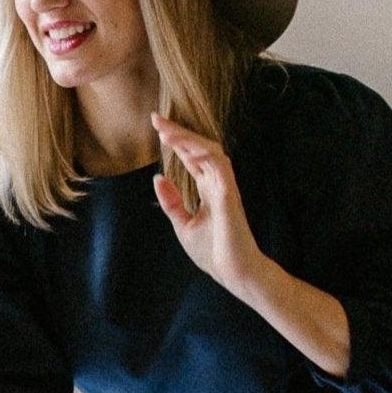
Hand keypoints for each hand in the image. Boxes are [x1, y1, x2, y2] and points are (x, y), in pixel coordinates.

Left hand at [150, 113, 266, 297]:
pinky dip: (203, 153)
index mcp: (208, 189)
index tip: (157, 126)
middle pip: (199, 148)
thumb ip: (172, 201)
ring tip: (166, 130)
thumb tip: (158, 177)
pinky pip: (219, 166)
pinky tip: (186, 147)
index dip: (176, 141)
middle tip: (156, 119)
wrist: (234, 274)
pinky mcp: (230, 195)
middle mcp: (218, 183)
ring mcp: (225, 187)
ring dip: (188, 138)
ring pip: (209, 151)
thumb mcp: (184, 224)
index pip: (191, 158)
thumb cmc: (214, 252)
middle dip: (178, 132)